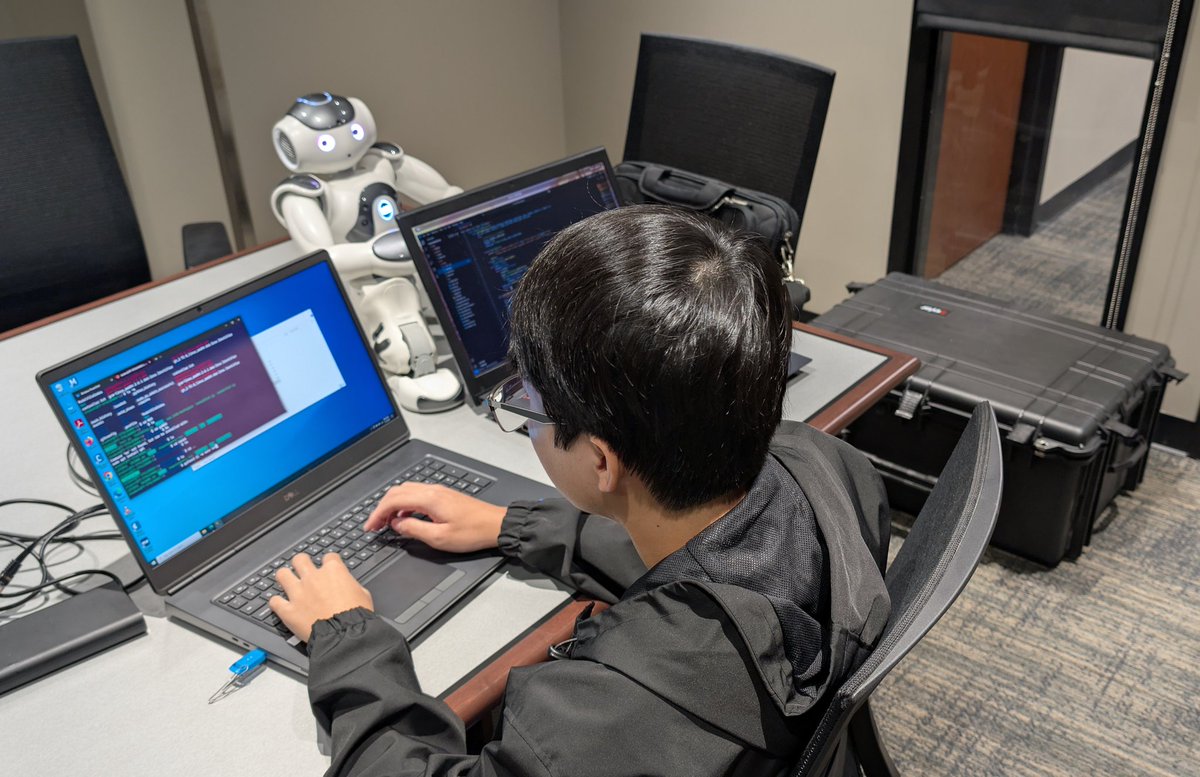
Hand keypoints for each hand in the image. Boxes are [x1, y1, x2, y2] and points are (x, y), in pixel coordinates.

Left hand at [269, 553, 372, 641]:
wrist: (345, 635)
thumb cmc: (356, 616)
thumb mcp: (363, 594)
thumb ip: (351, 585)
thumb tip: (348, 587)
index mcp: (333, 571)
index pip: (329, 556)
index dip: (330, 562)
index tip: (329, 568)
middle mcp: (313, 578)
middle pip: (300, 559)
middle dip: (302, 563)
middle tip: (303, 569)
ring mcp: (298, 593)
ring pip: (282, 575)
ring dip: (285, 578)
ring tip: (287, 582)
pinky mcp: (288, 611)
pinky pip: (274, 602)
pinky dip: (276, 603)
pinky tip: (280, 605)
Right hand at [365, 482, 504, 553]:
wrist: (496, 525)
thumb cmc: (472, 532)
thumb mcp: (440, 538)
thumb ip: (414, 529)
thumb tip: (397, 524)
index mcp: (429, 499)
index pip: (393, 500)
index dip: (377, 513)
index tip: (370, 527)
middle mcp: (432, 490)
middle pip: (397, 492)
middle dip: (381, 508)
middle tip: (374, 525)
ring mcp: (438, 491)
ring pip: (406, 492)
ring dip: (392, 505)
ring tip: (386, 523)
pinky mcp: (443, 496)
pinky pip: (416, 495)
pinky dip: (404, 504)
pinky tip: (405, 518)